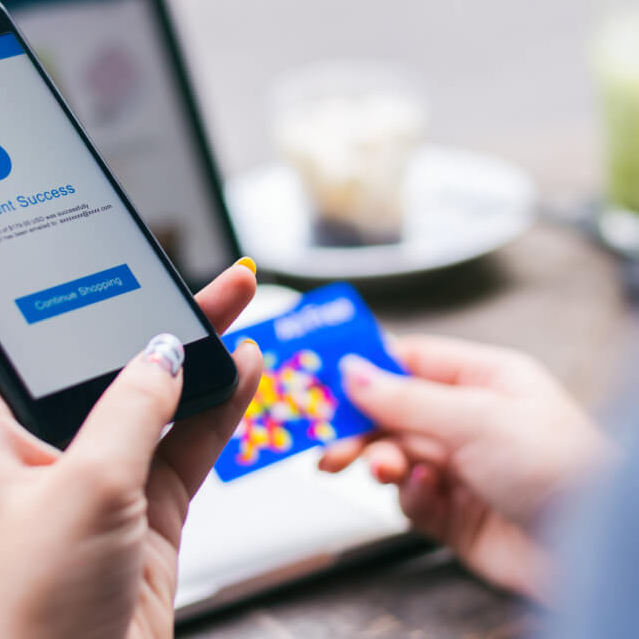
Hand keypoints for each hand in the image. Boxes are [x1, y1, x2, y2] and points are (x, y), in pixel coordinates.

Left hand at [0, 238, 262, 638]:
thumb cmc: (27, 615)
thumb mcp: (84, 491)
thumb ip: (132, 410)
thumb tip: (166, 352)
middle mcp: (29, 438)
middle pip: (67, 343)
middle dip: (109, 293)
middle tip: (151, 248)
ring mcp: (86, 471)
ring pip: (136, 386)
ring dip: (180, 344)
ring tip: (226, 295)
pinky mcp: (135, 507)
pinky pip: (178, 438)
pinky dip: (211, 405)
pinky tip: (240, 368)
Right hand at [318, 336, 613, 600]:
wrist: (589, 550)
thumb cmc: (561, 468)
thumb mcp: (475, 417)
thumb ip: (404, 396)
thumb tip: (352, 371)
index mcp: (484, 381)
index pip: (409, 361)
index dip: (364, 368)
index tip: (323, 377)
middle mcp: (471, 422)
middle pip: (391, 413)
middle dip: (359, 427)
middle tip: (330, 441)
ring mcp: (462, 468)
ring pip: (394, 456)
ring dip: (381, 461)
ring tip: (381, 470)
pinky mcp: (455, 513)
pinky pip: (410, 499)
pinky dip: (413, 498)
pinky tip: (433, 495)